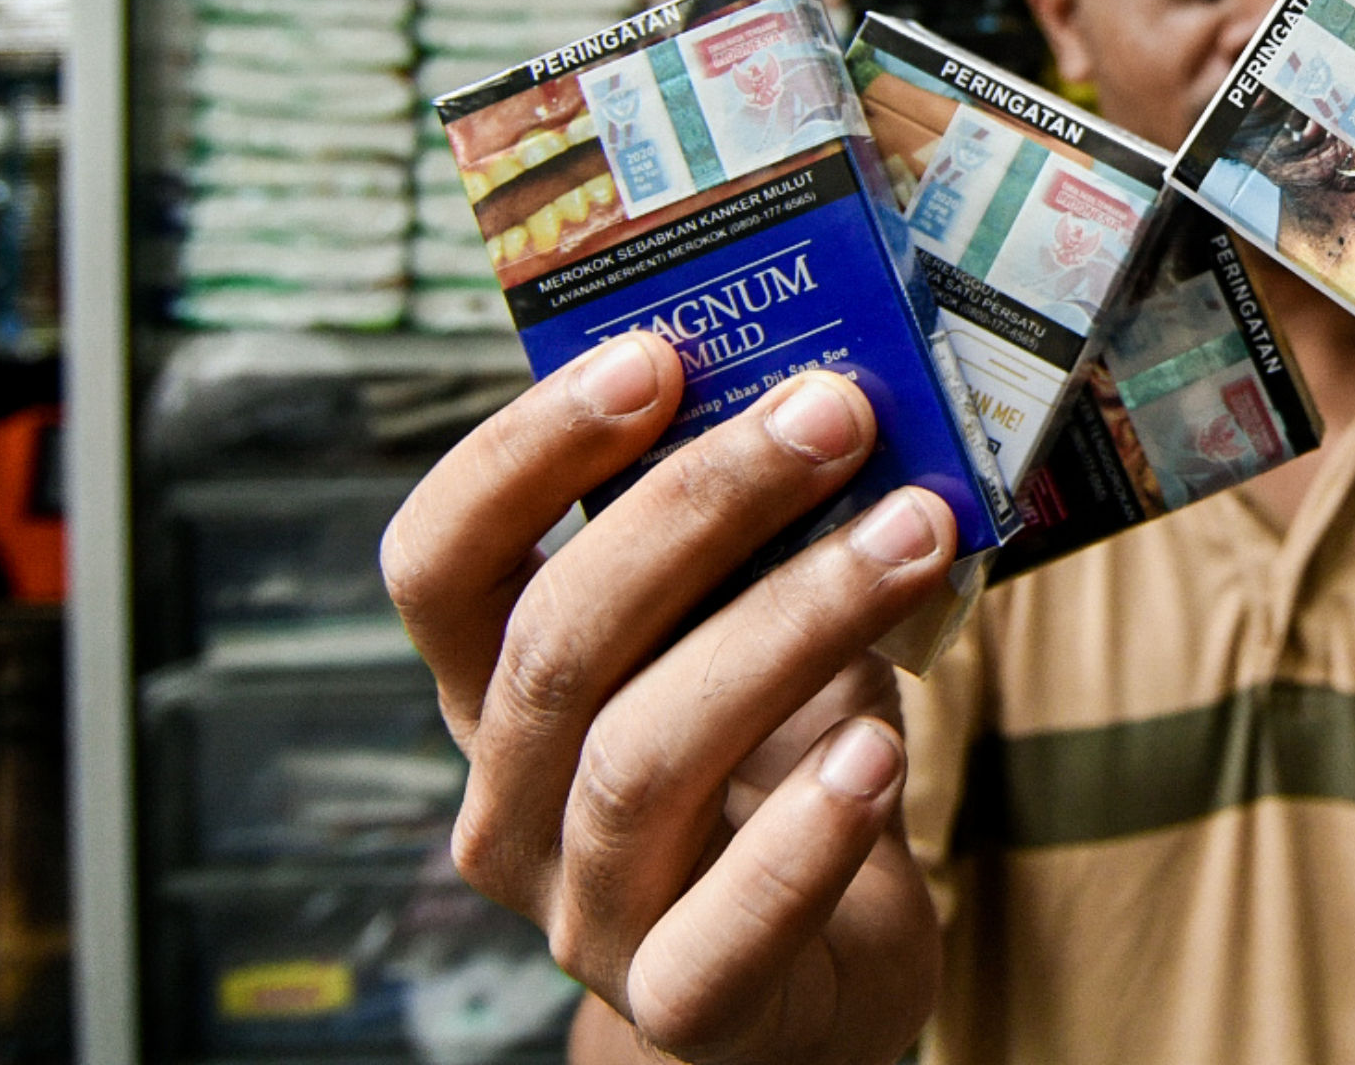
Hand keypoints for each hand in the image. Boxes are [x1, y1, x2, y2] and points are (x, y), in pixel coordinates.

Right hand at [380, 334, 954, 1064]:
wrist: (815, 980)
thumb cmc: (774, 766)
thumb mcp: (746, 631)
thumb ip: (758, 535)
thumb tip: (842, 379)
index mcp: (498, 689)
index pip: (440, 564)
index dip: (524, 455)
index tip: (652, 355)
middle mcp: (509, 802)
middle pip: (559, 640)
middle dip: (703, 506)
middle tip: (837, 412)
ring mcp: (584, 915)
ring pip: (642, 759)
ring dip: (788, 625)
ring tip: (913, 534)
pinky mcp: (685, 1008)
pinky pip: (724, 929)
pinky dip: (804, 831)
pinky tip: (882, 750)